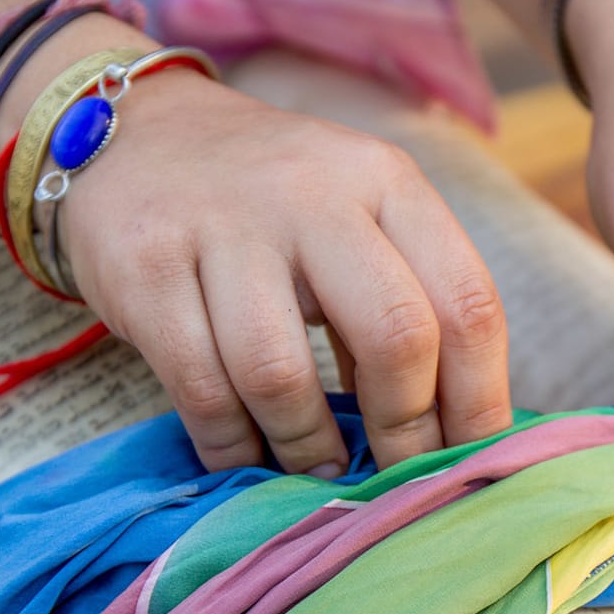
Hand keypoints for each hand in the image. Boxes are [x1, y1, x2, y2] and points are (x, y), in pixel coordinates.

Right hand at [58, 71, 513, 473]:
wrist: (134, 136)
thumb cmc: (270, 203)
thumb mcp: (355, 218)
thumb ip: (406, 301)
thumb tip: (454, 431)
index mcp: (384, 181)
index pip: (467, 300)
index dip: (479, 399)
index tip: (471, 460)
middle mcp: (312, 193)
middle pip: (394, 332)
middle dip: (406, 428)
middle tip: (396, 478)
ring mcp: (222, 225)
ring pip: (282, 373)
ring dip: (307, 445)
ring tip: (318, 473)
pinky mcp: (144, 267)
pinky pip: (200, 387)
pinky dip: (230, 443)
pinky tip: (246, 456)